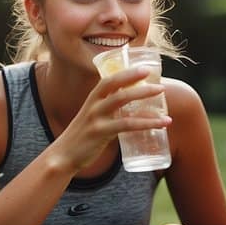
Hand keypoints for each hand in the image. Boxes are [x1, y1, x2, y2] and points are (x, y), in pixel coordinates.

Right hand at [53, 66, 170, 172]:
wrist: (63, 156)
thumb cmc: (82, 136)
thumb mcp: (92, 117)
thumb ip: (108, 110)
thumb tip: (131, 106)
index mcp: (92, 99)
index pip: (109, 80)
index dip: (127, 73)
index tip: (144, 68)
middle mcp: (93, 105)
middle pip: (116, 86)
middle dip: (137, 80)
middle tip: (159, 83)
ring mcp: (96, 118)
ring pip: (122, 101)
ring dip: (144, 96)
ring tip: (162, 98)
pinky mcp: (100, 133)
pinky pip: (127, 124)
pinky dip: (146, 122)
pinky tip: (160, 123)